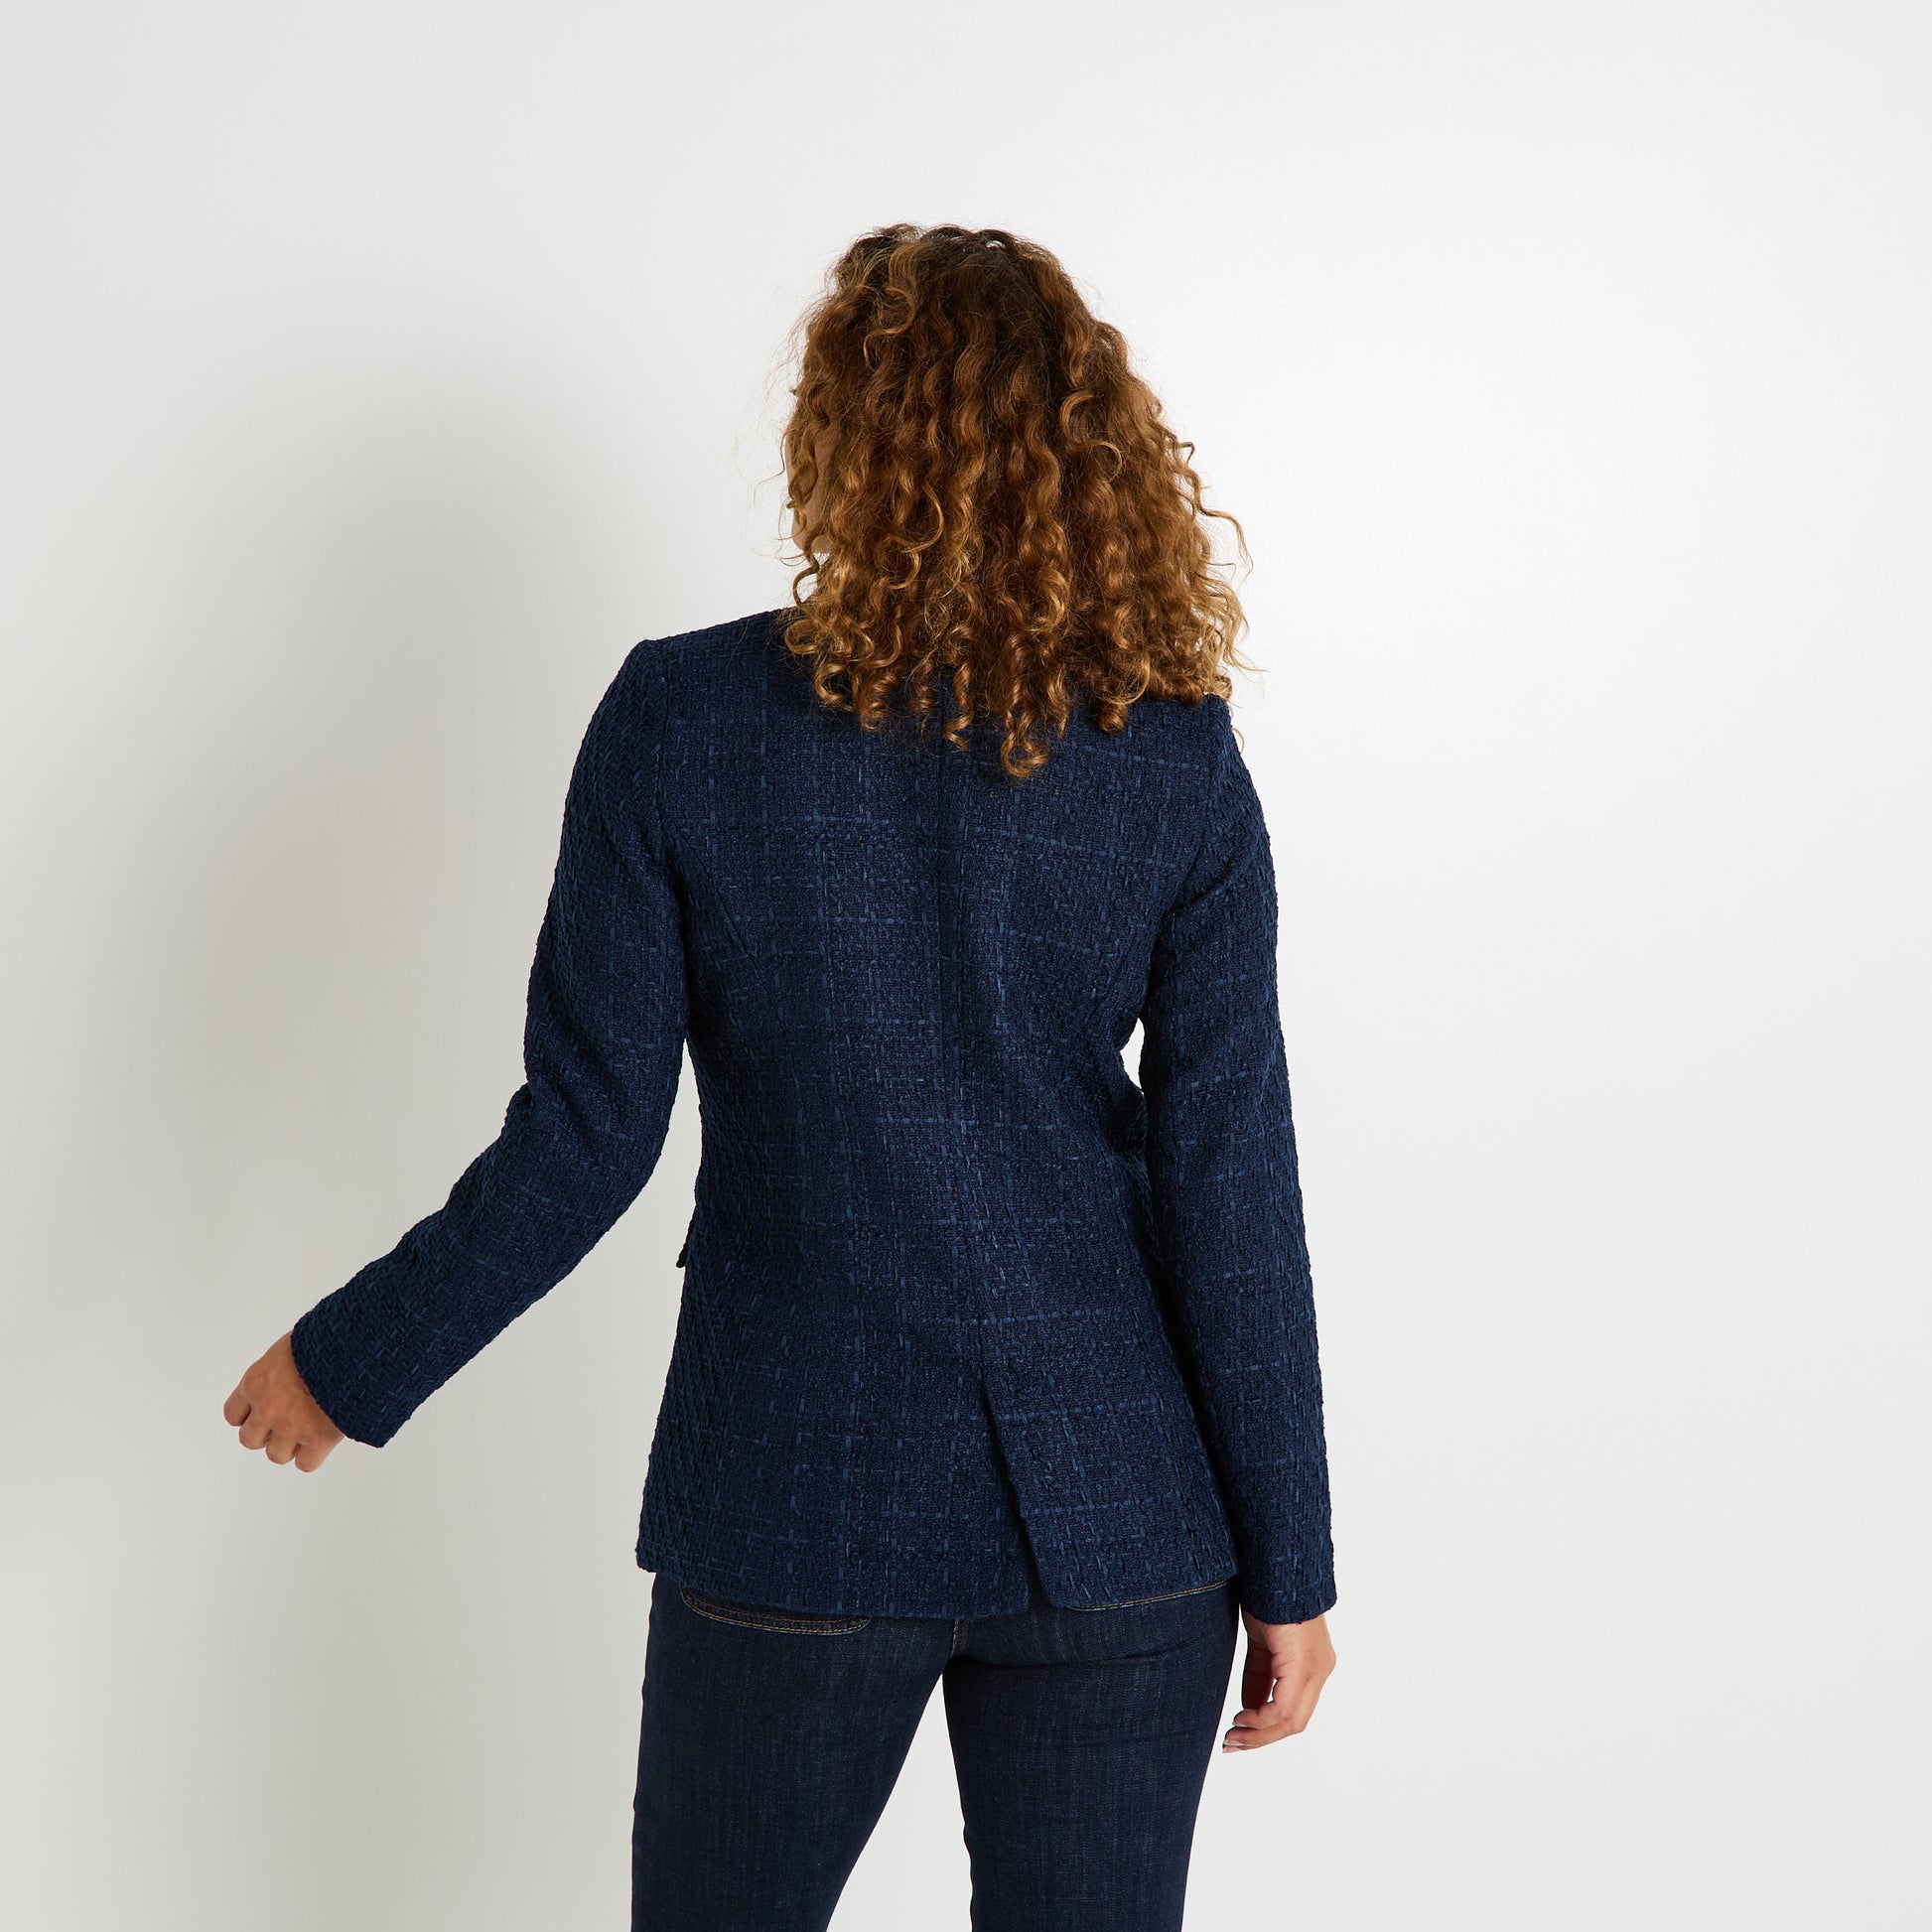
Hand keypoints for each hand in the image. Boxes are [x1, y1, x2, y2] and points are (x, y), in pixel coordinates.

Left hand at [223, 1331, 344, 1472]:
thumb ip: (279, 1368)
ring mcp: (291, 1427)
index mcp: (256, 1383)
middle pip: (250, 1440)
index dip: (250, 1415)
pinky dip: (313, 1456)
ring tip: (307, 1431)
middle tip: (285, 1423)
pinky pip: (306, 1464)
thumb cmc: (326, 1340)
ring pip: (276, 1455)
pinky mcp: (318, 1439)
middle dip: (266, 1433)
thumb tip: (287, 1372)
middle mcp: (267, 1409)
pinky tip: (323, 1440)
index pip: (234, 1414)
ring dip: (290, 1446)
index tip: (262, 1412)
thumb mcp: (291, 1346)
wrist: (354, 1350)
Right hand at [1223, 1607, 1334, 1750]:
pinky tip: (1242, 1717)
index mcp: (1312, 1664)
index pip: (1293, 1710)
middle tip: (1232, 1743)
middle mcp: (1320, 1670)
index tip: (1238, 1733)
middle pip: (1294, 1722)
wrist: (1275, 1567)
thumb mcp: (1261, 1643)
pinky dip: (1262, 1718)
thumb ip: (1259, 1675)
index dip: (1266, 1728)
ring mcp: (1315, 1669)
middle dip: (1260, 1737)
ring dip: (1258, 1733)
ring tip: (1233, 1736)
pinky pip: (1284, 1707)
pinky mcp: (1302, 1664)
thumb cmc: (1268, 1596)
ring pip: (1291, 1720)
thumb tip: (1248, 1708)